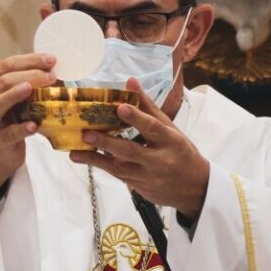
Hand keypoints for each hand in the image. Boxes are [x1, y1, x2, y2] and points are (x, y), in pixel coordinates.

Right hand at [0, 53, 56, 191]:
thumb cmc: (11, 119)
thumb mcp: (15, 98)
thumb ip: (29, 84)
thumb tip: (56, 71)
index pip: (7, 65)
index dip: (30, 60)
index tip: (51, 60)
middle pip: (3, 81)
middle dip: (29, 75)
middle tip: (52, 76)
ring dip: (14, 95)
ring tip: (31, 89)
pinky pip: (8, 133)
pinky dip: (21, 129)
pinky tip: (33, 125)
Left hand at [69, 78, 209, 220]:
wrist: (194, 188)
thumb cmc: (180, 152)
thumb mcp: (171, 130)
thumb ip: (148, 108)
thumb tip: (130, 82)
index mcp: (171, 141)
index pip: (153, 127)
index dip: (137, 117)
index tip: (120, 107)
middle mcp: (159, 159)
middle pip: (131, 150)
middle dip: (108, 142)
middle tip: (87, 133)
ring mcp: (146, 175)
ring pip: (118, 167)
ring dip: (95, 158)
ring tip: (76, 151)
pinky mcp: (136, 185)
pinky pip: (115, 174)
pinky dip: (98, 164)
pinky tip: (80, 156)